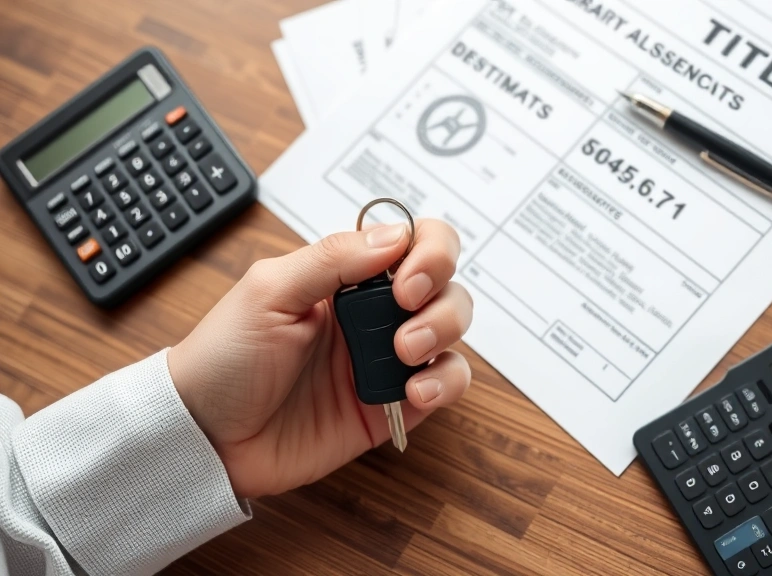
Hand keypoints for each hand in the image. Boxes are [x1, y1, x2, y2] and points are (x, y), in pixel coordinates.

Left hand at [167, 220, 471, 497]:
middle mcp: (372, 312)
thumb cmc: (223, 359)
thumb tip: (395, 234)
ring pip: (453, 329)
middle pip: (445, 283)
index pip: (413, 241)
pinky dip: (445, 382)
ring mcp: (385, 359)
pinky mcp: (393, 405)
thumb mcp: (268, 292)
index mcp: (344, 277)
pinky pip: (446, 383)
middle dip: (439, 296)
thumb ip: (332, 258)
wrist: (205, 436)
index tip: (405, 280)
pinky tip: (413, 392)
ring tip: (404, 355)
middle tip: (403, 312)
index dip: (428, 251)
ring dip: (444, 332)